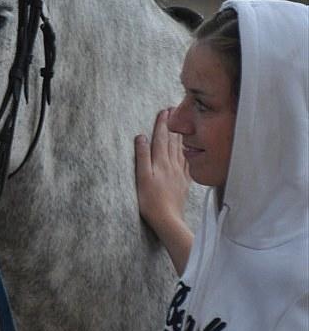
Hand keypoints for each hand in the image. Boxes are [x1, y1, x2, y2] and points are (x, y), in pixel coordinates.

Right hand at [135, 109, 190, 235]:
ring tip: (180, 126)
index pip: (161, 138)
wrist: (168, 219)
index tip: (164, 111)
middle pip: (172, 141)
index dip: (162, 124)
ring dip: (180, 136)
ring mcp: (180, 174)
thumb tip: (141, 137)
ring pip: (180, 150)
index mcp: (161, 162)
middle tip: (173, 110)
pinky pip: (187, 163)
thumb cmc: (151, 200)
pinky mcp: (183, 183)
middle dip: (172, 125)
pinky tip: (188, 151)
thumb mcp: (142, 177)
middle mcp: (172, 165)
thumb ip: (142, 156)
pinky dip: (187, 153)